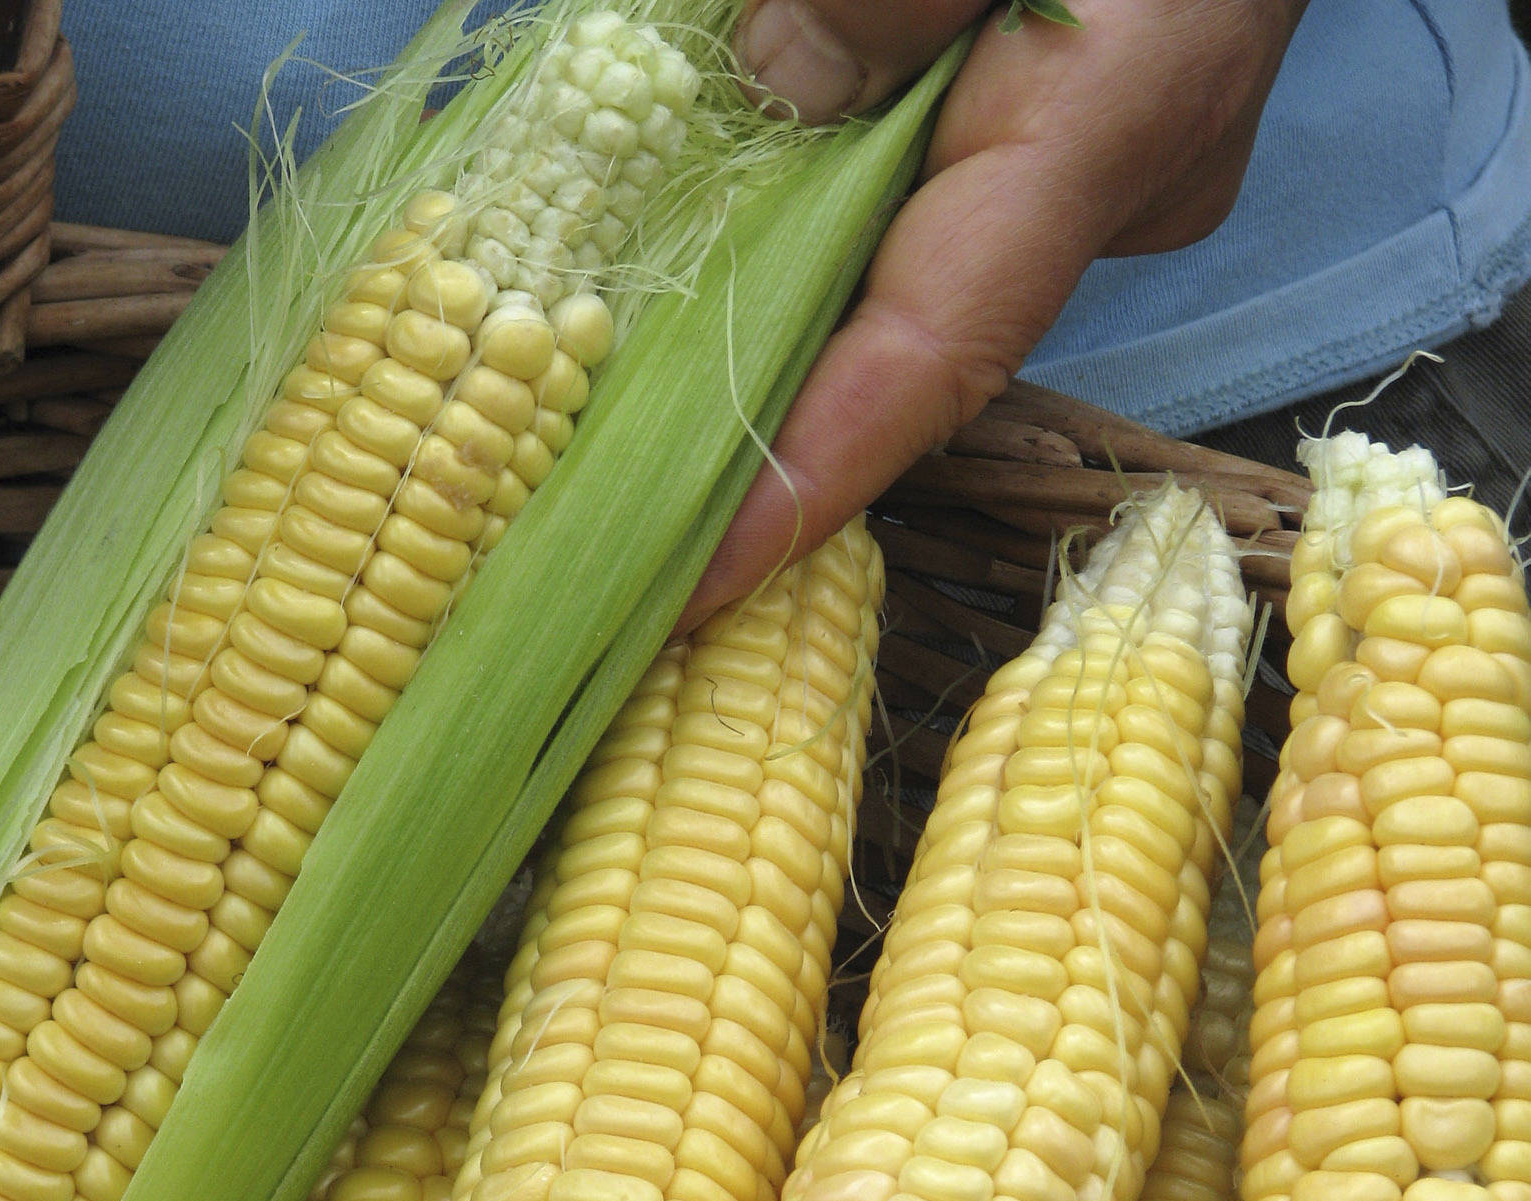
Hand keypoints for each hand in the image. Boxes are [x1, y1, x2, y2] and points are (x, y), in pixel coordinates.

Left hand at [680, 0, 1307, 627]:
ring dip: (791, 340)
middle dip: (772, 435)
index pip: (931, 353)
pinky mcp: (1082, 135)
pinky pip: (942, 222)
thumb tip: (776, 84)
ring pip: (920, 283)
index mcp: (1098, 126)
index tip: (696, 583)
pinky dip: (838, 260)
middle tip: (627, 517)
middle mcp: (1107, 188)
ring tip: (644, 409)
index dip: (808, 481)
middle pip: (910, 348)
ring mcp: (1103, 170)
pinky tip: (736, 276)